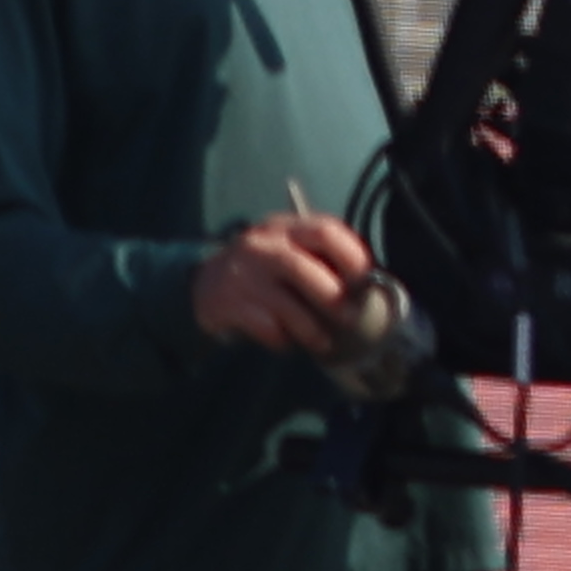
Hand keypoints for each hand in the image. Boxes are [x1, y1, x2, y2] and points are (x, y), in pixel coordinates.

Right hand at [189, 212, 380, 356]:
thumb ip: (320, 257)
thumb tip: (368, 282)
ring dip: (311, 329)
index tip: (365, 280)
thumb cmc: (263, 269)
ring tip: (323, 341)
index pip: (325, 230)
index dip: (352, 256)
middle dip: (333, 297)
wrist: (202, 284)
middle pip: (304, 269)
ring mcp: (242, 275)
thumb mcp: (288, 248)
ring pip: (286, 305)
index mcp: (284, 227)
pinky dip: (282, 339)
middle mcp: (261, 246)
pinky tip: (288, 342)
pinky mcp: (228, 304)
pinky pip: (266, 327)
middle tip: (351, 317)